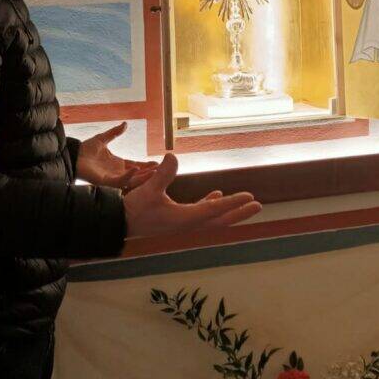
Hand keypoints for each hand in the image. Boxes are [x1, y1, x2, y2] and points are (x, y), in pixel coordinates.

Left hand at [74, 121, 157, 189]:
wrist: (74, 155)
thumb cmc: (86, 149)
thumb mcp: (103, 138)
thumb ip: (115, 132)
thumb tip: (125, 124)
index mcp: (118, 164)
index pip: (136, 165)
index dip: (146, 165)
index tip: (158, 163)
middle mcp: (117, 172)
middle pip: (137, 174)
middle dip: (149, 172)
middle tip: (162, 169)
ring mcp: (112, 177)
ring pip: (132, 180)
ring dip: (143, 176)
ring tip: (155, 172)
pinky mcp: (106, 181)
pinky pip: (120, 180)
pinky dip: (128, 175)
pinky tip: (136, 168)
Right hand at [124, 154, 261, 238]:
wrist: (119, 224)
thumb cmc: (134, 208)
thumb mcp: (149, 189)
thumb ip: (162, 173)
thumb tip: (172, 155)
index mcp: (185, 219)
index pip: (215, 211)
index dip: (234, 204)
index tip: (250, 197)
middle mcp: (188, 224)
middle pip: (220, 220)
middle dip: (239, 212)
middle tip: (258, 205)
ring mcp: (184, 223)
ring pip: (213, 218)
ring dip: (229, 210)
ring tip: (245, 202)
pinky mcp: (177, 219)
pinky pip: (201, 214)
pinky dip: (212, 206)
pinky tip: (216, 195)